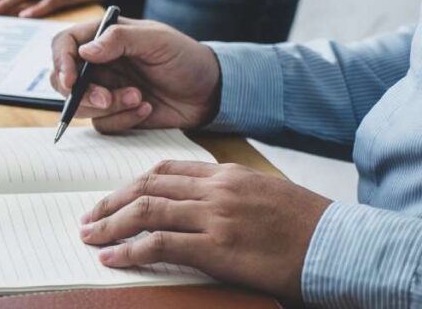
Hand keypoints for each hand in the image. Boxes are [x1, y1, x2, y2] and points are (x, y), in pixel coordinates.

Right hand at [50, 18, 221, 132]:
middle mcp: (98, 64)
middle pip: (63, 80)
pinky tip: (146, 109)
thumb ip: (120, 39)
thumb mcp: (157, 40)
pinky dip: (123, 119)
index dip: (60, 62)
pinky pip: (103, 124)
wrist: (210, 92)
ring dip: (108, 107)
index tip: (71, 82)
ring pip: (81, 106)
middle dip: (82, 94)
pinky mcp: (115, 113)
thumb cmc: (186, 58)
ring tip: (139, 98)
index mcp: (103, 38)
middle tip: (106, 99)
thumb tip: (84, 51)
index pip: (64, 45)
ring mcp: (105, 89)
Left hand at [80, 161, 331, 301]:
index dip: (130, 183)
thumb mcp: (263, 193)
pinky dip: (129, 251)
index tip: (111, 197)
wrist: (339, 245)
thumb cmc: (305, 224)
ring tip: (89, 236)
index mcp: (225, 172)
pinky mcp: (216, 247)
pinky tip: (111, 258)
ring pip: (146, 211)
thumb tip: (193, 203)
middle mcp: (215, 189)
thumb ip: (226, 193)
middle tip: (87, 217)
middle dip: (110, 201)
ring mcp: (215, 216)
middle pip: (147, 186)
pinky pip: (159, 245)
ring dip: (110, 224)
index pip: (164, 170)